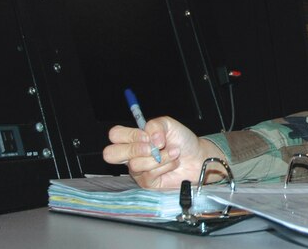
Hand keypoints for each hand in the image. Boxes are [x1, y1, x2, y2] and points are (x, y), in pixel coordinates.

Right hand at [102, 115, 227, 188]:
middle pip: (110, 154)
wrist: (197, 156)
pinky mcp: (147, 183)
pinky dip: (164, 165)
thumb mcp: (168, 124)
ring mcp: (138, 170)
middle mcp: (131, 154)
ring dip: (158, 157)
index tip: (148, 135)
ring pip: (135, 165)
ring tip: (173, 152)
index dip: (129, 135)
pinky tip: (173, 162)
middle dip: (133, 149)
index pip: (115, 135)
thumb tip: (150, 139)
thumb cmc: (181, 140)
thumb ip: (155, 125)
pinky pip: (148, 174)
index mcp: (133, 138)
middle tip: (152, 147)